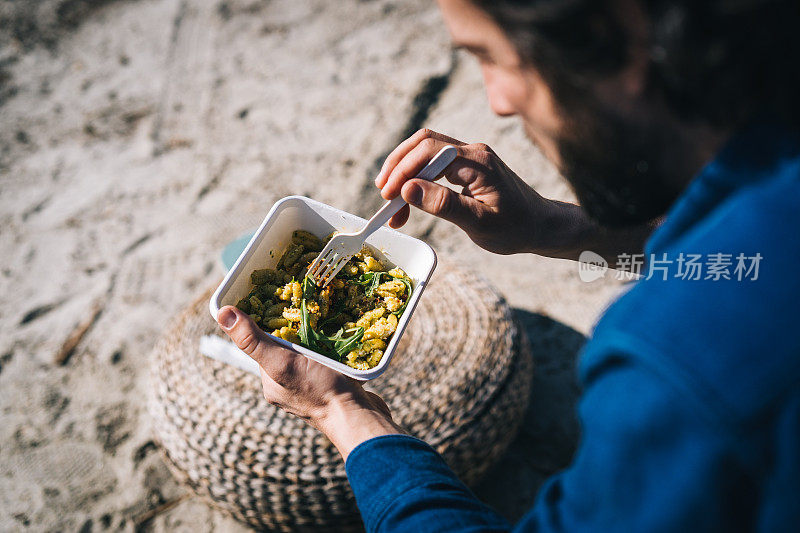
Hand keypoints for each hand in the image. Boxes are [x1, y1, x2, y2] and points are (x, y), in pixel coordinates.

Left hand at [216, 306, 403, 459]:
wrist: (360, 419)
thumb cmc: (319, 391)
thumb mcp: (281, 362)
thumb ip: (252, 340)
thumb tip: (222, 313)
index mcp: (271, 382)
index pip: (262, 343)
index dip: (267, 319)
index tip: (277, 296)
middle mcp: (288, 386)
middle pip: (287, 346)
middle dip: (295, 325)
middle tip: (306, 301)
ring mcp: (313, 387)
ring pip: (309, 352)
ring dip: (317, 334)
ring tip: (326, 314)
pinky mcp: (336, 386)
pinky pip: (329, 359)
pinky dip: (333, 346)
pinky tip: (342, 334)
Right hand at [376, 128, 555, 254]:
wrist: (541, 226)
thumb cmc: (515, 228)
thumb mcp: (479, 223)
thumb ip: (444, 205)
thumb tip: (408, 189)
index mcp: (477, 162)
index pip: (428, 152)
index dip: (402, 171)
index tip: (388, 197)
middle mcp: (472, 152)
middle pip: (423, 143)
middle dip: (398, 167)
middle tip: (383, 196)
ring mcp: (470, 156)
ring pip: (426, 151)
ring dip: (404, 171)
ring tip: (392, 201)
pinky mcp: (468, 166)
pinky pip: (435, 162)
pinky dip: (417, 177)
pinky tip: (409, 197)